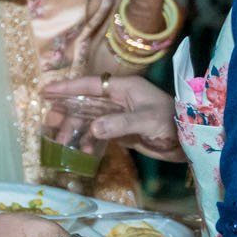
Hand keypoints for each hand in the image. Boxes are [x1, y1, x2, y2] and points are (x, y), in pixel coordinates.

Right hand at [45, 75, 182, 160]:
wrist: (190, 142)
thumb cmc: (172, 123)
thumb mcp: (147, 120)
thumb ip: (119, 124)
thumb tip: (92, 129)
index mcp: (124, 88)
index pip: (90, 84)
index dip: (67, 88)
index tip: (45, 91)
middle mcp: (118, 99)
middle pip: (84, 102)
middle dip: (66, 113)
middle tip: (48, 124)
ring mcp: (119, 115)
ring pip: (89, 119)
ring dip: (75, 130)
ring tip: (62, 143)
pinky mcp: (121, 131)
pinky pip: (98, 133)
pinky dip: (88, 141)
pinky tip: (83, 151)